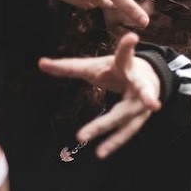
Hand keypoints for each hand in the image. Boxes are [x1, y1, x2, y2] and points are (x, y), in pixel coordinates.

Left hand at [39, 33, 161, 157]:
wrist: (151, 79)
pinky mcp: (139, 118)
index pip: (125, 55)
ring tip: (83, 136)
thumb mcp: (96, 65)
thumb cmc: (118, 71)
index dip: (127, 47)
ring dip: (104, 128)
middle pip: (124, 95)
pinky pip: (125, 133)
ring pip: (122, 117)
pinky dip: (113, 143)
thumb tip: (40, 63)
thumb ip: (69, 66)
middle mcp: (138, 84)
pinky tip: (100, 153)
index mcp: (126, 66)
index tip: (132, 37)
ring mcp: (140, 104)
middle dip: (109, 103)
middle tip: (103, 107)